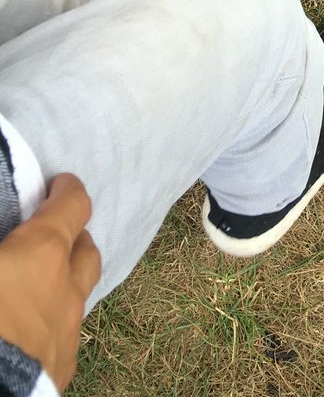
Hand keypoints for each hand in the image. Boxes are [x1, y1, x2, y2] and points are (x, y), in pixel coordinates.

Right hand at [0, 174, 100, 392]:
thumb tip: (6, 243)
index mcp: (42, 253)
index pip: (73, 204)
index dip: (67, 190)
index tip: (58, 184)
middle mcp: (67, 287)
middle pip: (86, 250)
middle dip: (72, 239)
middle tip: (49, 239)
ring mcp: (69, 331)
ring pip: (78, 295)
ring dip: (63, 284)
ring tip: (35, 289)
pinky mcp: (63, 368)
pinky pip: (65, 336)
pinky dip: (53, 324)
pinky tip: (31, 333)